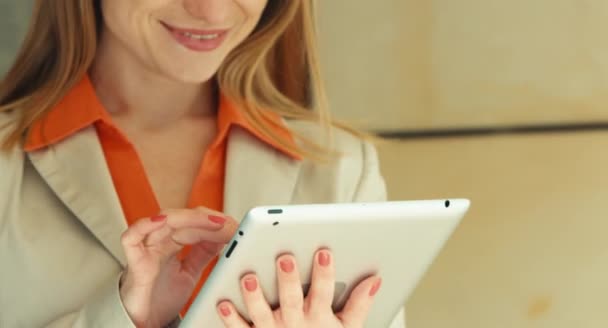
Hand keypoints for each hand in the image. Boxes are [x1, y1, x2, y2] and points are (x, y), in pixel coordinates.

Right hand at [119, 207, 237, 327]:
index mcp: (173, 243)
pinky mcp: (134, 262)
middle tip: (229, 224)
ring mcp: (146, 249)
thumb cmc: (160, 297)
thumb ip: (204, 253)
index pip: (195, 225)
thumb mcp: (190, 272)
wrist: (142, 323)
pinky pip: (132, 237)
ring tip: (213, 221)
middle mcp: (159, 241)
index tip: (234, 226)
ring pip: (164, 221)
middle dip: (208, 219)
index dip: (215, 223)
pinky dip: (144, 225)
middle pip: (183, 219)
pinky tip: (162, 220)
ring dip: (190, 218)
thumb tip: (224, 236)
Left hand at [217, 250, 381, 327]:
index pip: (323, 292)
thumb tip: (375, 279)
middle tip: (285, 259)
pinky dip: (230, 318)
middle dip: (289, 279)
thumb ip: (360, 304)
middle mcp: (294, 323)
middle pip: (291, 299)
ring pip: (262, 312)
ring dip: (255, 296)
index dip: (324, 274)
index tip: (323, 253)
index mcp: (318, 316)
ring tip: (249, 277)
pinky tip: (222, 303)